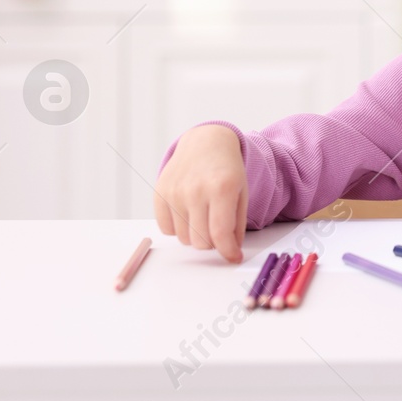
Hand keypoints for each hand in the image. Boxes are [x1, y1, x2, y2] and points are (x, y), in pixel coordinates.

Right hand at [153, 124, 247, 262]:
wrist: (206, 143)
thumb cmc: (227, 170)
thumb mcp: (242, 192)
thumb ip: (237, 224)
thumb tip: (231, 252)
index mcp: (222, 188)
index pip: (220, 234)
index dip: (228, 252)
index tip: (233, 257)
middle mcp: (195, 190)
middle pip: (201, 241)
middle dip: (213, 242)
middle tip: (219, 230)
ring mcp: (175, 192)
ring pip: (184, 239)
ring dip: (195, 236)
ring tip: (204, 217)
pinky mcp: (160, 193)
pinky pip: (167, 230)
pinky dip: (178, 228)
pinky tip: (188, 213)